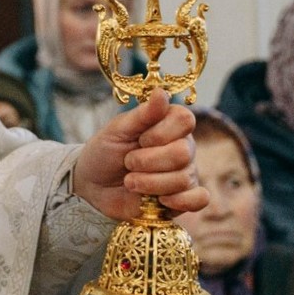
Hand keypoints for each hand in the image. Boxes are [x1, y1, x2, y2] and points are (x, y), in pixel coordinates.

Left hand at [72, 95, 206, 221]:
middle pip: (183, 153)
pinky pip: (200, 200)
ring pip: (183, 179)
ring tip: (130, 182)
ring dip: (149, 183)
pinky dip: (181, 201)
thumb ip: (142, 114)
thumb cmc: (105, 152)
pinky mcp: (183, 198)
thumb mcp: (117, 130)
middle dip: (148, 161)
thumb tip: (161, 93)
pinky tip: (160, 201)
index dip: (161, 132)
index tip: (140, 139)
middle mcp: (183, 146)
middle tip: (129, 163)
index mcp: (170, 123)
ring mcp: (185, 173)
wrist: (93, 186)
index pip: (185, 120)